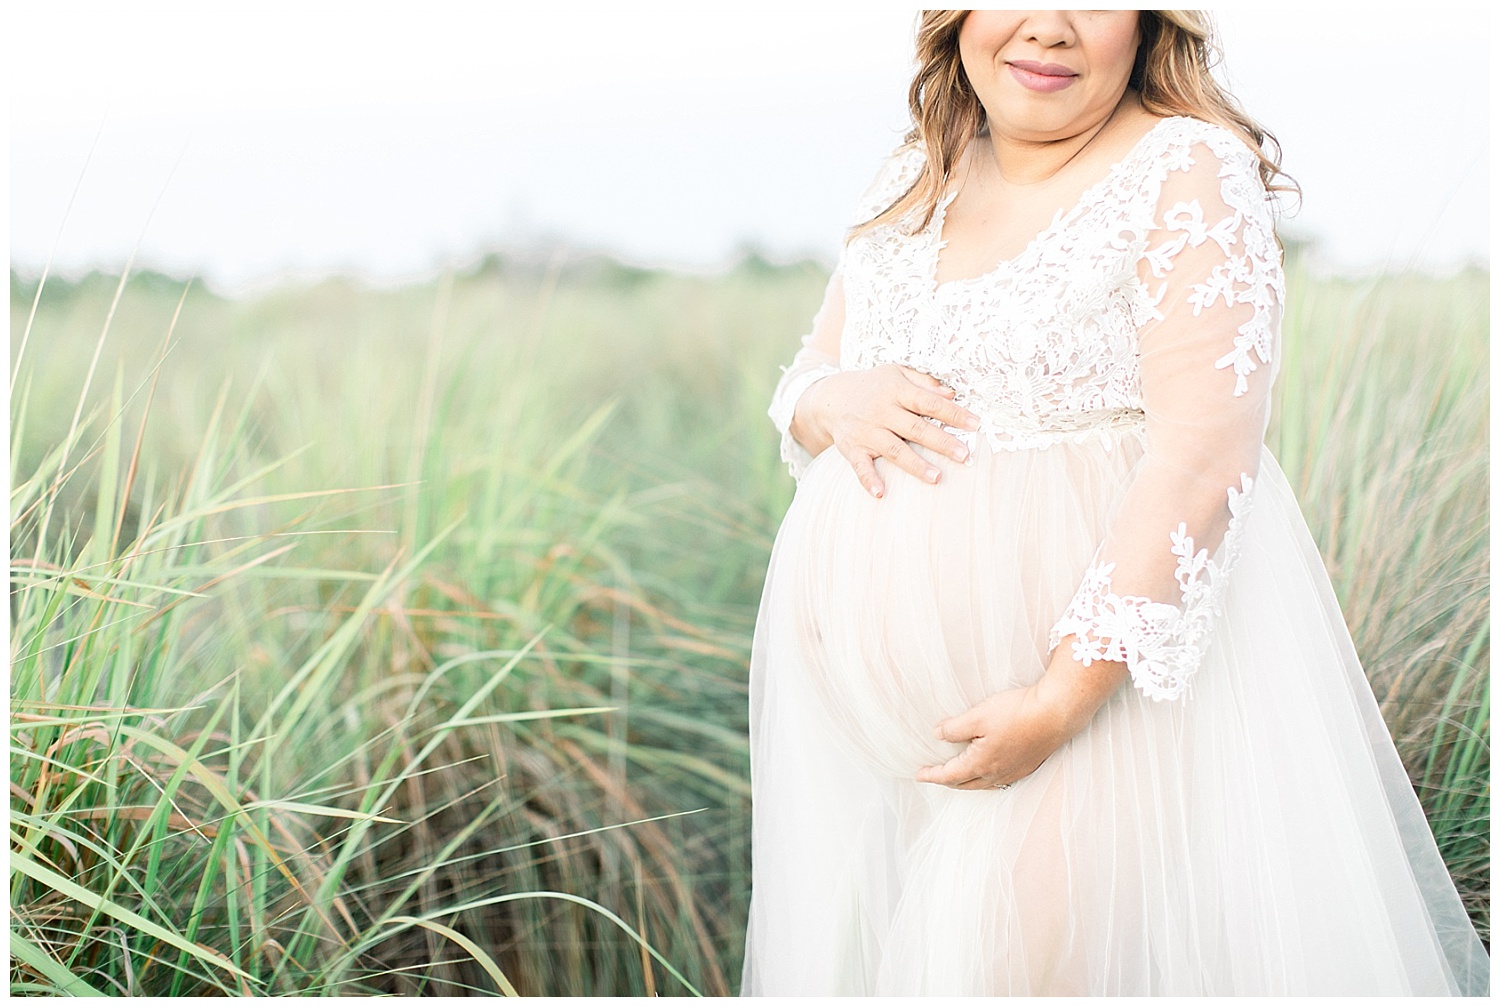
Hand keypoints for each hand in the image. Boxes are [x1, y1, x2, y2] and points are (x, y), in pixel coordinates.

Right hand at [789, 364, 980, 497]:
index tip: (975, 424)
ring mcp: (865, 431)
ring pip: (893, 449)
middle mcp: (880, 410)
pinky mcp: (851, 448)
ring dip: (914, 464)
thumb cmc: (875, 386)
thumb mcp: (897, 374)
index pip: (929, 402)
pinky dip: (869, 479)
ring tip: (936, 478)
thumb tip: (952, 394)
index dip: (952, 413)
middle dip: (940, 442)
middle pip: (914, 428)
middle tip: (964, 455)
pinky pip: (860, 466)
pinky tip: (881, 493)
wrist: (832, 398)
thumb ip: (924, 383)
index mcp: (896, 390)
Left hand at [916, 686, 1073, 789]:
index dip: (932, 775)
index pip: (949, 775)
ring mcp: (1015, 771)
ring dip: (967, 781)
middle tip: (935, 776)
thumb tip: (938, 735)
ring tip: (958, 775)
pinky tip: (988, 770)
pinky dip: (986, 778)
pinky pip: (1001, 779)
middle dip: (948, 781)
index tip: (919, 775)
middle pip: (965, 784)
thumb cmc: (1016, 712)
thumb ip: (954, 728)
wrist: (1056, 713)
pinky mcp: (1028, 765)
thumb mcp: (978, 716)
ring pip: (984, 784)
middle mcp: (997, 773)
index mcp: (981, 764)